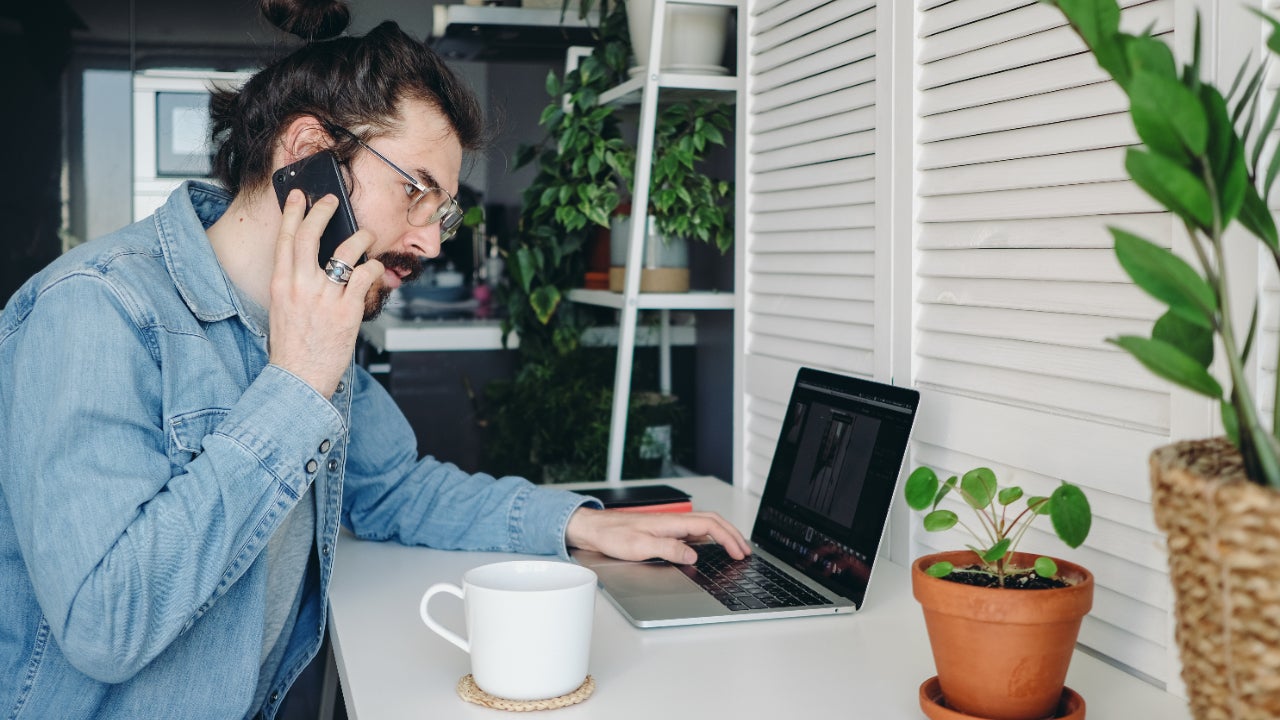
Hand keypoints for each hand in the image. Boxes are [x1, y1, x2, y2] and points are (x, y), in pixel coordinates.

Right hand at [267, 190, 383, 396]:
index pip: (285, 239)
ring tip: (366, 234)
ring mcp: (325, 297)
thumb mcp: (282, 309)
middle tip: (332, 200)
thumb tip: (311, 262)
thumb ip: (294, 284)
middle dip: (322, 211)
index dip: (292, 213)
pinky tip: (374, 267)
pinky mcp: (347, 310)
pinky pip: (364, 276)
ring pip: (345, 251)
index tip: (299, 196)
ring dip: (359, 237)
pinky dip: (372, 267)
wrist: (299, 378)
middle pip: (310, 235)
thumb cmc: (293, 347)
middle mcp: (301, 286)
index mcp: (281, 284)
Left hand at [565, 507, 750, 564]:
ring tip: (735, 548)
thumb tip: (693, 556)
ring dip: (723, 535)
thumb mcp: (640, 546)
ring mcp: (669, 526)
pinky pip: (694, 532)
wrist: (593, 529)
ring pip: (705, 526)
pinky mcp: (663, 531)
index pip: (710, 526)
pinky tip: (709, 548)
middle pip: (713, 522)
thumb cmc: (612, 536)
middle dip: (733, 535)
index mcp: (672, 522)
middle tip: (745, 551)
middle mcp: (673, 522)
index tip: (739, 553)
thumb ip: (669, 549)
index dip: (729, 539)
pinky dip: (709, 538)